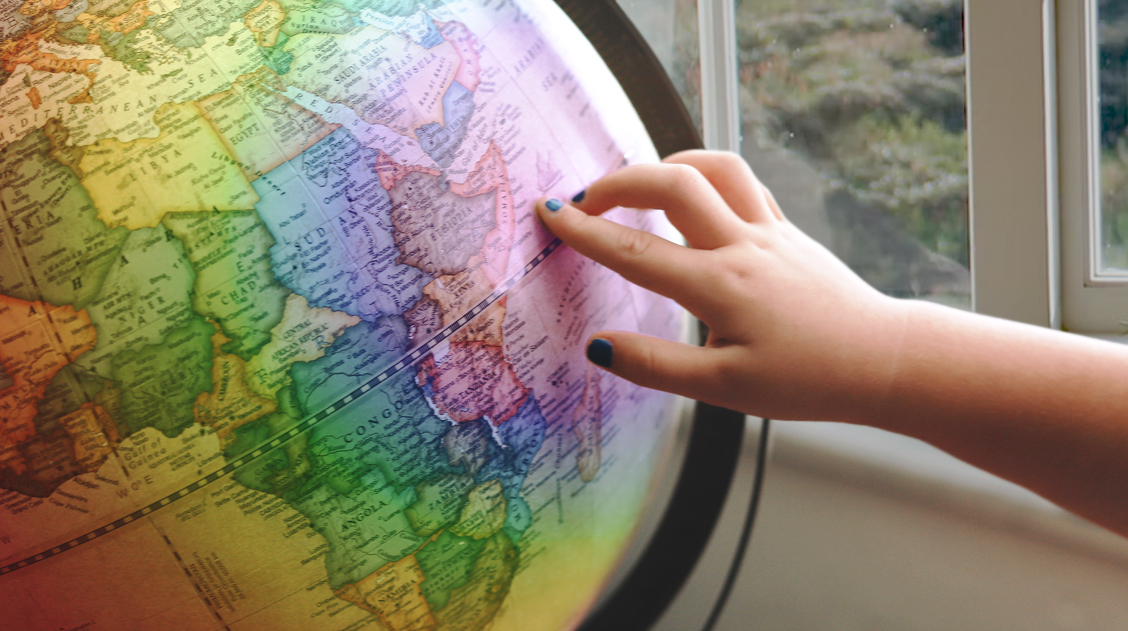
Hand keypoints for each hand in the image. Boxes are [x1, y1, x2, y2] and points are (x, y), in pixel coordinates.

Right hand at [536, 150, 907, 421]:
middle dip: (618, 182)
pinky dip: (706, 176)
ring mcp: (769, 231)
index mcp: (720, 286)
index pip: (635, 250)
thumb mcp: (725, 390)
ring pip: (714, 168)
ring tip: (637, 188)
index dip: (585, 231)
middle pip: (671, 184)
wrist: (882, 359)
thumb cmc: (808, 380)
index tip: (550, 214)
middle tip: (584, 200)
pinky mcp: (787, 230)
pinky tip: (692, 196)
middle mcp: (742, 246)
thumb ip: (656, 367)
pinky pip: (742, 184)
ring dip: (667, 166)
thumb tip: (598, 345)